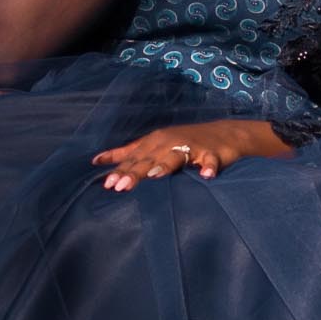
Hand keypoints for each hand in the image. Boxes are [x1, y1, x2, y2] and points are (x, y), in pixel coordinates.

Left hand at [93, 119, 288, 190]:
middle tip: (121, 186)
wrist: (224, 133)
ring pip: (175, 157)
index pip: (134, 159)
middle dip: (135, 172)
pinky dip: (208, 167)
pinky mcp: (212, 153)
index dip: (121, 171)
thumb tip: (96, 162)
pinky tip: (205, 175)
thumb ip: (126, 154)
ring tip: (155, 176)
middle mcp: (169, 143)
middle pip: (149, 160)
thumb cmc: (183, 142)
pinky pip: (210, 161)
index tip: (108, 184)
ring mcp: (190, 147)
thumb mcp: (152, 146)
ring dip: (165, 165)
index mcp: (153, 143)